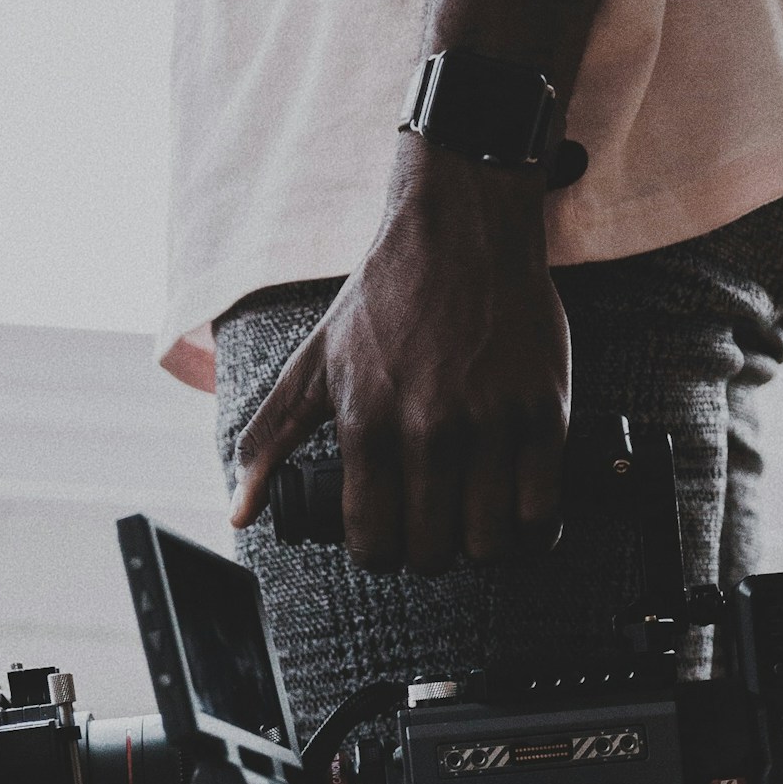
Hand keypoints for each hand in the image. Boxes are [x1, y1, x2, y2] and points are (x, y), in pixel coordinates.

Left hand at [229, 138, 569, 573]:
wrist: (462, 230)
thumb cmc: (385, 299)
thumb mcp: (312, 364)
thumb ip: (268, 442)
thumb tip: (239, 513)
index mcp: (367, 424)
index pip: (374, 544)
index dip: (381, 554)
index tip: (391, 537)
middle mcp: (428, 429)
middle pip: (433, 554)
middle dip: (430, 553)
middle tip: (435, 528)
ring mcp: (491, 424)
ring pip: (489, 544)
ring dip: (481, 546)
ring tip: (476, 523)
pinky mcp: (544, 414)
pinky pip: (542, 513)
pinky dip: (533, 532)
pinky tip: (520, 515)